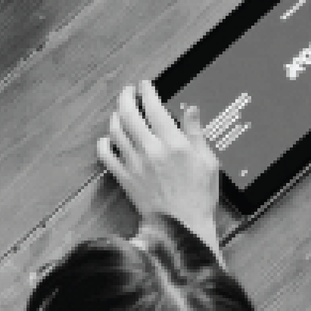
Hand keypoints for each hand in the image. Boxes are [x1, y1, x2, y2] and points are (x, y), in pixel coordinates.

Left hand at [97, 83, 221, 244]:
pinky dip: (103, 144)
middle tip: (128, 92)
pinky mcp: (124, 178)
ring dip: (115, 116)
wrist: (182, 225)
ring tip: (120, 112)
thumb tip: (191, 110)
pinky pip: (105, 156)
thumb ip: (196, 133)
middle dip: (126, 97)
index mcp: (173, 143)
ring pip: (115, 131)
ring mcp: (134, 164)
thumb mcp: (208, 161)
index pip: (154, 108)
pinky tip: (107, 139)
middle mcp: (151, 150)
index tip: (145, 86)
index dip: (147, 92)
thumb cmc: (199, 196)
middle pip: (129, 114)